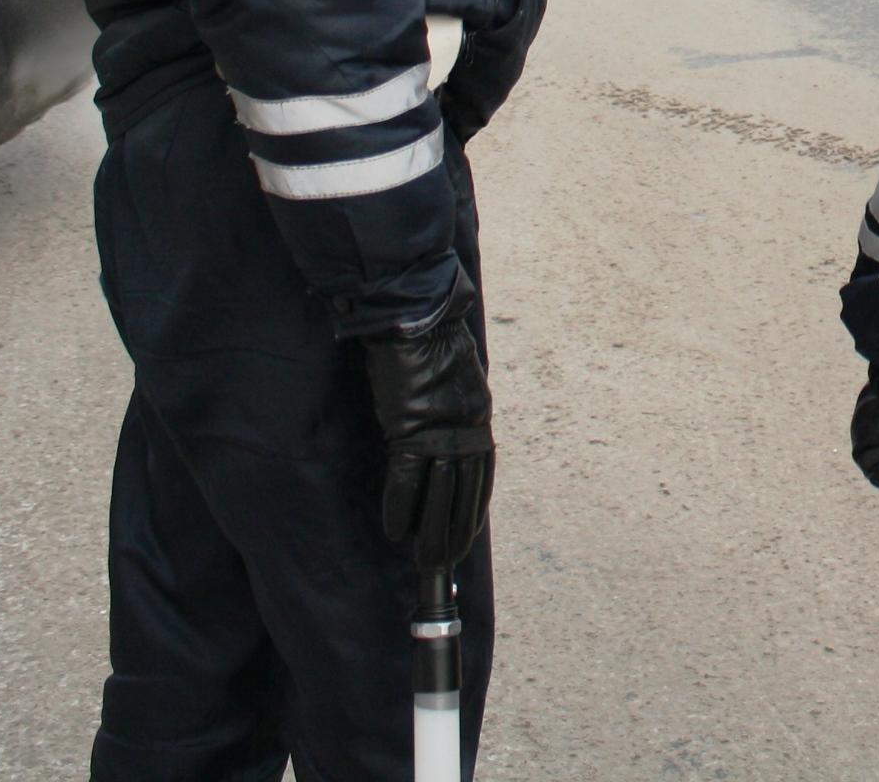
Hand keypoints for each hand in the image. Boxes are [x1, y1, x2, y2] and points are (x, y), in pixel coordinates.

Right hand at [362, 275, 495, 569]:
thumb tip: (443, 430)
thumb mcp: (452, 379)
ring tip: (424, 560)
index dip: (474, 508)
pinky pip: (407, 477)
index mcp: (478, 415)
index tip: (469, 535)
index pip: (482, 474)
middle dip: (456, 530)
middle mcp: (466, 426)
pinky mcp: (411, 427)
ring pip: (440, 492)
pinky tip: (396, 532)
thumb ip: (452, 408)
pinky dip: (402, 506)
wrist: (416, 316)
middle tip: (446, 562)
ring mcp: (440, 428)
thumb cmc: (428, 343)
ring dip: (432, 530)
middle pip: (465, 490)